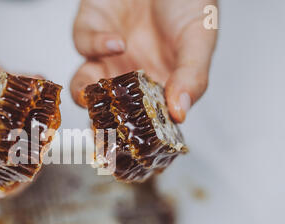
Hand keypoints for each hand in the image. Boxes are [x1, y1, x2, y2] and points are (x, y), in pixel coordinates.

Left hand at [71, 0, 216, 122]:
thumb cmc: (188, 0)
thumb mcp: (200, 38)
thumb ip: (192, 76)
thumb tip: (181, 112)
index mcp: (156, 83)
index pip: (143, 118)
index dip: (136, 134)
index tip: (132, 148)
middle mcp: (128, 73)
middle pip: (107, 108)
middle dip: (101, 121)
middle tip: (102, 131)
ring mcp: (106, 55)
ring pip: (84, 84)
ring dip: (85, 92)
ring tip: (95, 92)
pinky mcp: (91, 31)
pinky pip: (84, 45)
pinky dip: (97, 45)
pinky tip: (118, 42)